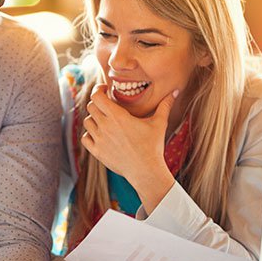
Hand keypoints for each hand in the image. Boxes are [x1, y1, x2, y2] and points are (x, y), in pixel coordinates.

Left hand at [82, 84, 177, 210]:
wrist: (146, 171)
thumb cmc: (153, 146)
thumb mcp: (159, 123)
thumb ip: (165, 105)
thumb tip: (176, 91)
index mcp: (118, 116)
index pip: (97, 96)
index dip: (98, 89)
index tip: (104, 89)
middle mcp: (105, 126)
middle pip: (91, 107)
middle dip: (98, 103)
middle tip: (106, 105)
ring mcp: (100, 140)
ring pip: (87, 122)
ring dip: (94, 118)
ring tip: (104, 119)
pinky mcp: (97, 152)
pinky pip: (85, 138)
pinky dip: (90, 134)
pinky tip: (99, 134)